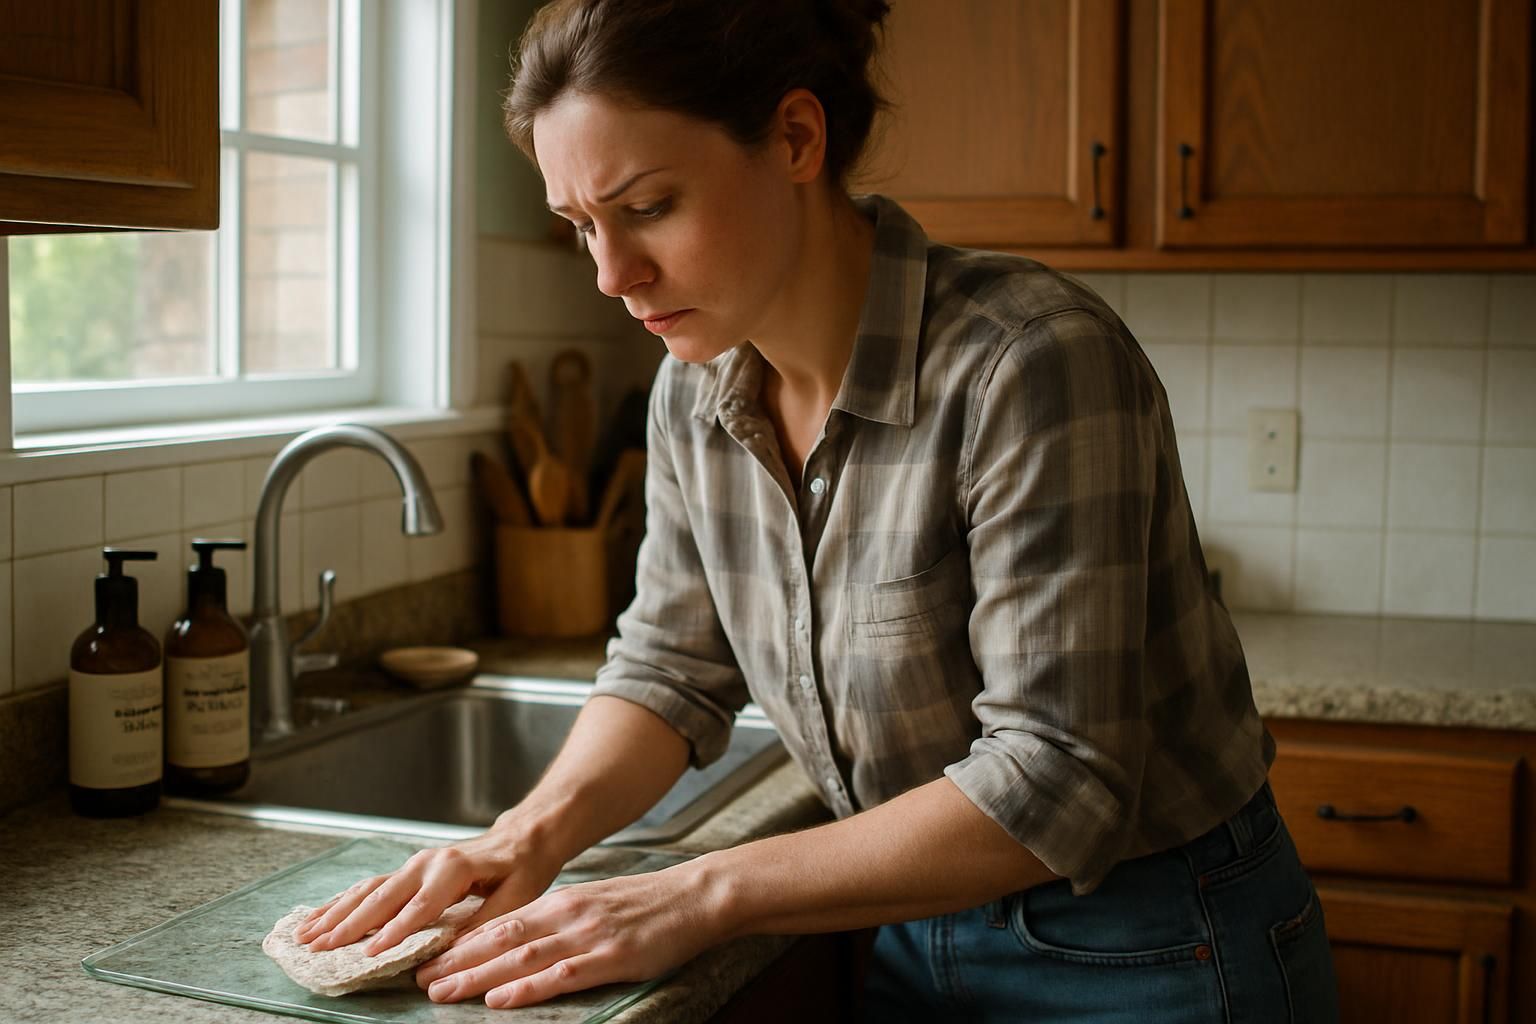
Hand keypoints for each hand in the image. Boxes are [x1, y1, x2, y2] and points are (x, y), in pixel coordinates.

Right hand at [293, 825, 560, 955]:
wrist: (523, 836)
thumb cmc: (523, 866)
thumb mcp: (518, 895)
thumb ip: (485, 923)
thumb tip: (454, 952)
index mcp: (455, 869)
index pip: (420, 906)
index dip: (395, 931)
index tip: (371, 953)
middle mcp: (428, 863)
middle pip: (382, 897)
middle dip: (349, 924)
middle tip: (320, 947)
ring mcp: (415, 864)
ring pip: (368, 890)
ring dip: (336, 913)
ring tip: (305, 934)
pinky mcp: (408, 870)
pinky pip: (370, 887)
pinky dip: (342, 903)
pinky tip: (319, 917)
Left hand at [413, 857, 726, 1008]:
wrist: (696, 896)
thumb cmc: (647, 905)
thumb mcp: (594, 903)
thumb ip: (557, 921)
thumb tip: (518, 942)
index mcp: (561, 902)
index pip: (499, 923)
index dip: (460, 943)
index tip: (427, 958)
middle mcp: (566, 915)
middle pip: (499, 939)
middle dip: (456, 960)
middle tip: (419, 978)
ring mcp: (588, 936)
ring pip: (520, 957)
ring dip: (476, 975)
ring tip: (443, 990)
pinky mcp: (611, 958)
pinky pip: (561, 975)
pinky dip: (527, 987)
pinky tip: (501, 997)